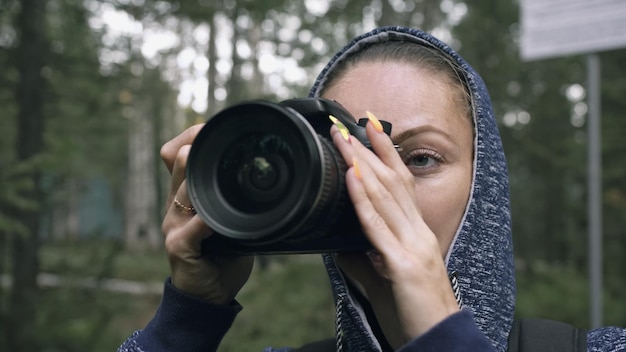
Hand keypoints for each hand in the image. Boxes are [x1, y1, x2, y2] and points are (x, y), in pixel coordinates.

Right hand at [160, 124, 253, 304]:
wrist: (206, 297)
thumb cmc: (222, 257)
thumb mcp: (228, 221)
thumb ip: (234, 200)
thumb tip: (267, 179)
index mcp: (184, 196)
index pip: (174, 154)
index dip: (190, 136)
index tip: (213, 130)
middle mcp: (174, 206)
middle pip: (178, 159)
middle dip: (198, 144)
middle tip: (224, 140)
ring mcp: (174, 224)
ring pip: (185, 186)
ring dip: (205, 177)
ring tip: (226, 171)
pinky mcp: (179, 245)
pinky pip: (192, 225)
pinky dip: (208, 218)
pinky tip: (222, 218)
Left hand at [330, 119, 459, 347]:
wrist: (437, 342)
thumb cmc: (414, 312)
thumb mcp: (384, 280)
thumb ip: (365, 259)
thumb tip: (341, 244)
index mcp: (415, 233)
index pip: (400, 183)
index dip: (385, 153)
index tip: (369, 127)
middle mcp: (417, 232)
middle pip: (391, 180)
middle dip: (368, 148)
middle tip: (348, 122)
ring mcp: (412, 245)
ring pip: (385, 194)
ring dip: (361, 163)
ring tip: (343, 139)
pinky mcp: (403, 264)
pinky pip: (377, 226)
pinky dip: (363, 199)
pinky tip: (351, 177)